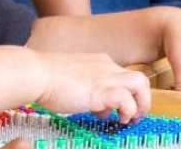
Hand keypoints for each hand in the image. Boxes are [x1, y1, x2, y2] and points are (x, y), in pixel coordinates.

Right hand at [34, 51, 151, 121]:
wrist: (38, 73)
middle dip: (142, 99)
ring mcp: (106, 77)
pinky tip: (116, 120)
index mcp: (100, 62)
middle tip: (133, 116)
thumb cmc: (47, 77)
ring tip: (130, 120)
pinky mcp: (101, 91)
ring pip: (141, 84)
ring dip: (141, 105)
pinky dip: (127, 111)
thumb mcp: (73, 78)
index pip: (124, 75)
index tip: (115, 110)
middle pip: (140, 78)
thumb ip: (86, 87)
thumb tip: (93, 104)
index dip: (125, 94)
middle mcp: (107, 66)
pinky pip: (126, 100)